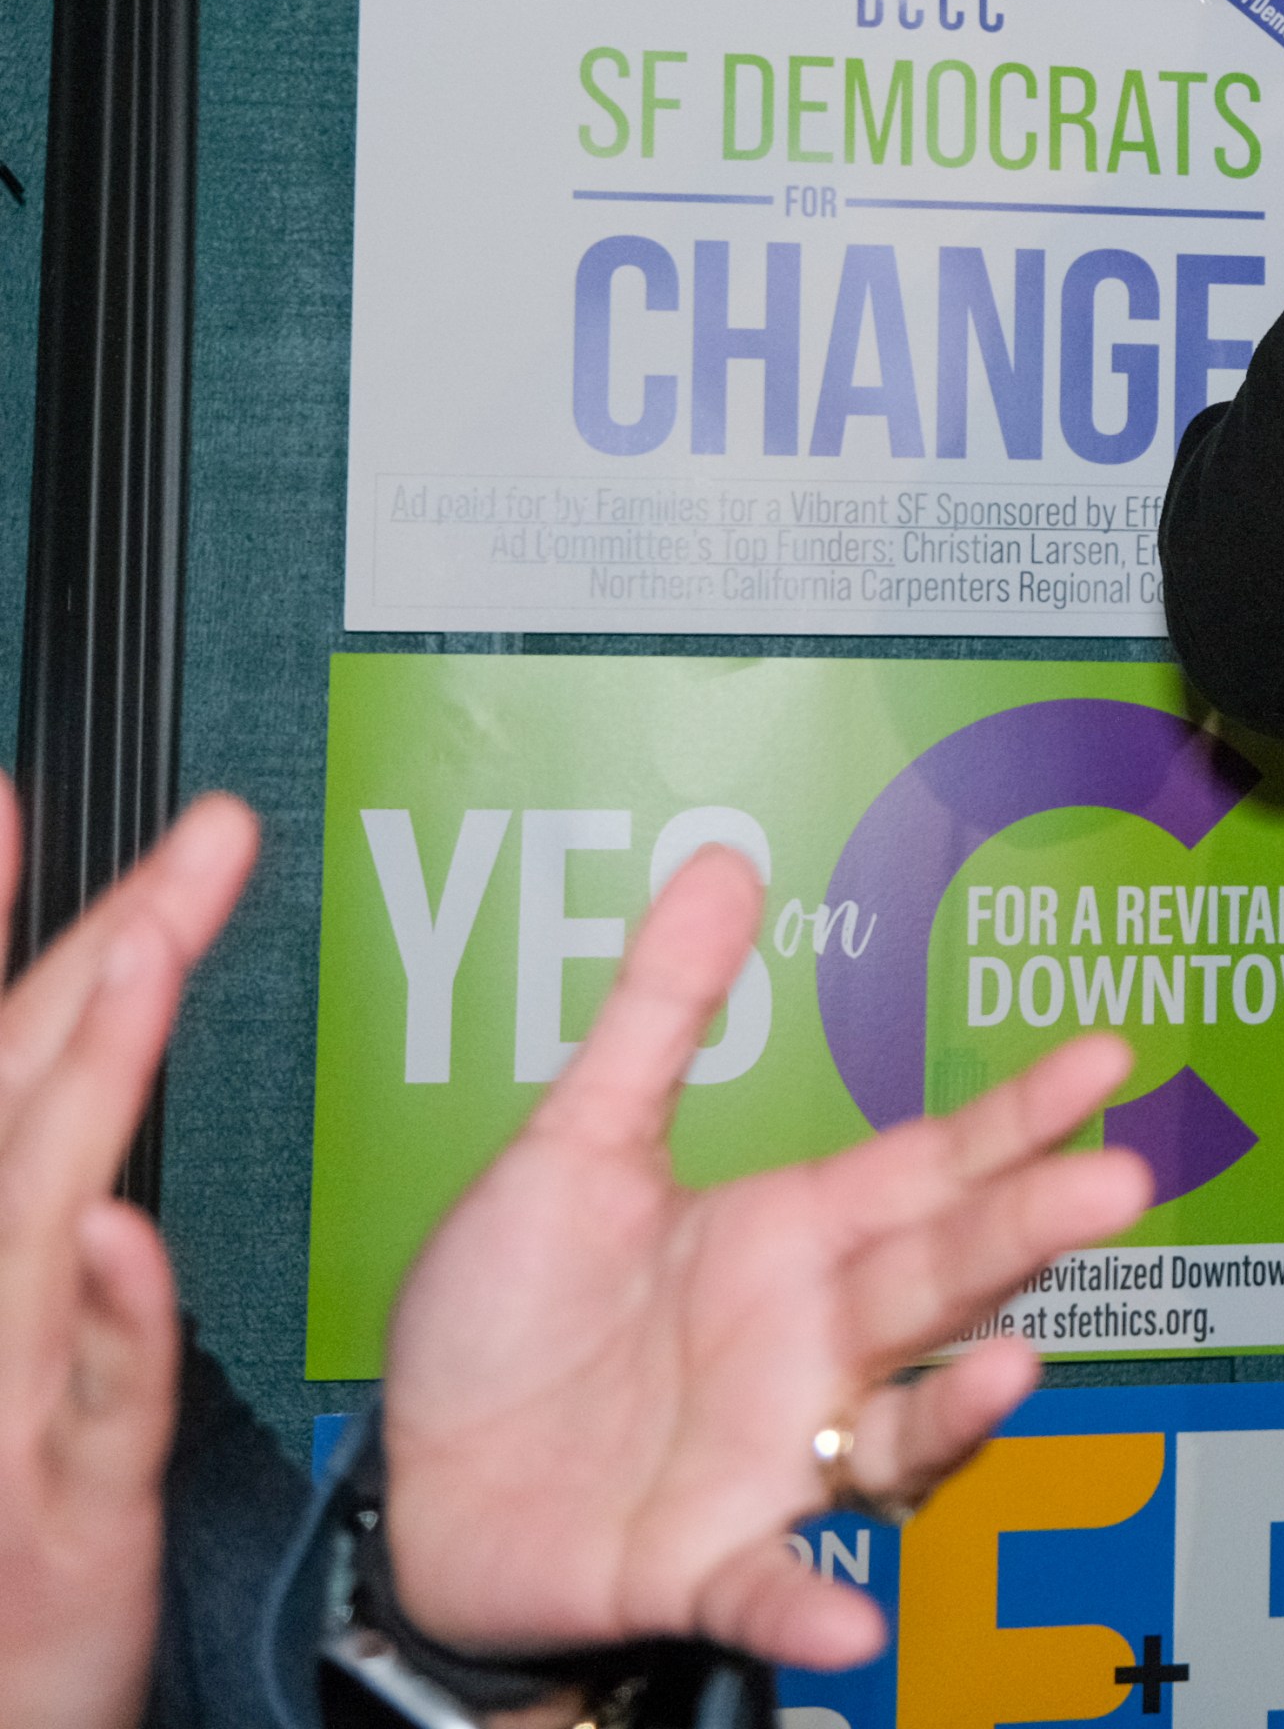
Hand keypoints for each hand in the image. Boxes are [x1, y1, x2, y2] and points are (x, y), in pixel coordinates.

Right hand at [0, 791, 260, 1728]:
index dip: (6, 929)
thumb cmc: (3, 1561)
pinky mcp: (28, 1523)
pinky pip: (66, 1406)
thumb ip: (70, 1268)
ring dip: (77, 1084)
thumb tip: (105, 1157)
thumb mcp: (41, 1394)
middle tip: (185, 838)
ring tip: (142, 958)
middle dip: (88, 955)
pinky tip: (104, 1229)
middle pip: (1, 1104)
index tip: (14, 800)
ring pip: (14, 1223)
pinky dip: (85, 1317)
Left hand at [378, 848, 1152, 1673]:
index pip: (934, 1165)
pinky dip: (808, 1606)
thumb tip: (724, 862)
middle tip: (1114, 1183)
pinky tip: (847, 1620)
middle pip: (941, 1277)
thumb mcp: (574, 1149)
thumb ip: (660, 1014)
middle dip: (1029, 1230)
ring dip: (964, 1409)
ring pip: (898, 1428)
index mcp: (793, 1238)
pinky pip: (768, 1585)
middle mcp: (813, 1342)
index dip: (1020, 1113)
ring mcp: (775, 1454)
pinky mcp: (704, 1559)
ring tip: (1015, 1370)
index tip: (1109, 1054)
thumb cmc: (507, 1323)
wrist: (410, 1488)